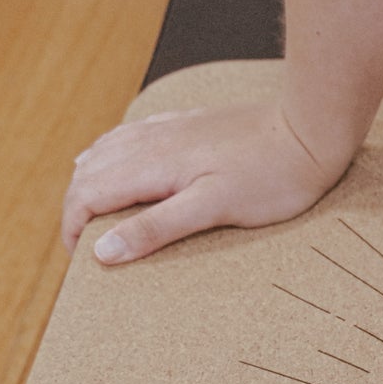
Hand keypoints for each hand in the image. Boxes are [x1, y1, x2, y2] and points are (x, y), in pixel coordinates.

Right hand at [61, 100, 352, 263]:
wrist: (309, 132)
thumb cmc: (270, 178)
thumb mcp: (214, 209)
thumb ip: (157, 227)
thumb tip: (103, 251)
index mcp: (151, 165)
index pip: (86, 194)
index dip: (74, 227)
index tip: (82, 259)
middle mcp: (151, 141)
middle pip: (89, 173)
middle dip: (77, 208)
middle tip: (84, 244)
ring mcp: (168, 129)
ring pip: (105, 151)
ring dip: (89, 181)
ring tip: (90, 212)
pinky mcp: (186, 124)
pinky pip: (130, 135)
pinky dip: (109, 154)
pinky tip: (114, 161)